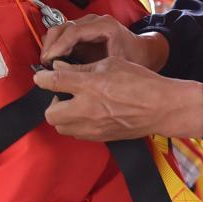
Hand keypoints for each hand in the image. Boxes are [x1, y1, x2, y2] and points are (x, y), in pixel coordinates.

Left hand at [34, 57, 202, 140]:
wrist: (161, 108)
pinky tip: (88, 114)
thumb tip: (60, 67)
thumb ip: (82, 68)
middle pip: (50, 113)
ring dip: (63, 115)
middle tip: (63, 93)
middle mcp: (87, 109)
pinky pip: (76, 134)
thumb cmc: (140, 81)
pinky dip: (76, 124)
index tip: (41, 76)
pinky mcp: (99, 138)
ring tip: (76, 104)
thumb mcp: (111, 64)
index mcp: (90, 86)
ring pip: (61, 127)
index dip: (42, 78)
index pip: (53, 82)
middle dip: (52, 102)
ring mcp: (92, 127)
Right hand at [40, 14, 168, 70]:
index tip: (49, 59)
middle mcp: (94, 21)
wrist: (142, 51)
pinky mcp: (82, 32)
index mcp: (104, 25)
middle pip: (63, 27)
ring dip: (51, 45)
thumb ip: (96, 68)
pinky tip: (53, 61)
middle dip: (51, 45)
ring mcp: (87, 25)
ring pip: (60, 29)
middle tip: (44, 64)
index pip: (74, 31)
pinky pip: (63, 35)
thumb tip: (72, 77)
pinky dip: (55, 46)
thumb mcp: (117, 64)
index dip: (59, 45)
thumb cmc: (133, 57)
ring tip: (47, 64)